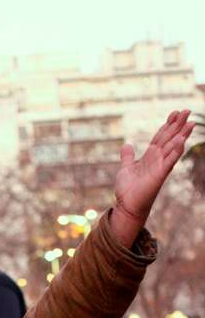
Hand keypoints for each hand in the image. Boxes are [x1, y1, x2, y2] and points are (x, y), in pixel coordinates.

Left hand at [111, 109, 193, 245]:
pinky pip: (169, 161)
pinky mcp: (159, 175)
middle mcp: (157, 160)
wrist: (126, 206)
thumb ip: (128, 156)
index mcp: (149, 156)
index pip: (160, 136)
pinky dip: (176, 151)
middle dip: (177, 125)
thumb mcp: (126, 168)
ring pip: (172, 147)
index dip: (167, 124)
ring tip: (191, 123)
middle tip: (187, 110)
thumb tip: (127, 145)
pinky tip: (182, 141)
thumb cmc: (127, 190)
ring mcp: (159, 167)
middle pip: (169, 138)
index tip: (175, 112)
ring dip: (182, 135)